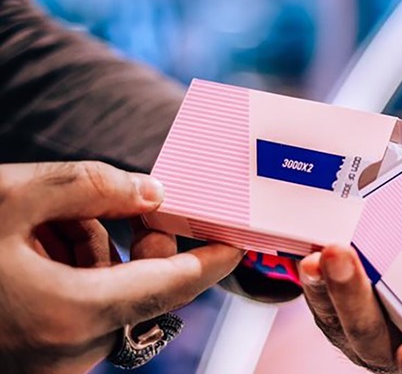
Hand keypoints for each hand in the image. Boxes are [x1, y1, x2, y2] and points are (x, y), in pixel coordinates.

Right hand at [0, 162, 243, 373]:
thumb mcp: (9, 200)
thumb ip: (89, 187)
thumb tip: (151, 192)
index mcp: (73, 314)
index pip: (175, 285)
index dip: (213, 257)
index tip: (238, 239)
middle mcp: (71, 351)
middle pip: (142, 286)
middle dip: (138, 237)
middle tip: (122, 201)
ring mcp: (54, 361)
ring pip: (110, 295)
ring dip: (95, 249)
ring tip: (50, 219)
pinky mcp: (41, 358)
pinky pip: (83, 311)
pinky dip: (75, 272)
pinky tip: (41, 243)